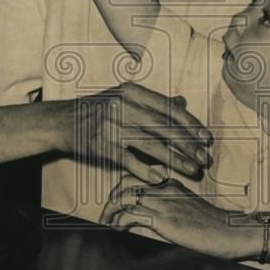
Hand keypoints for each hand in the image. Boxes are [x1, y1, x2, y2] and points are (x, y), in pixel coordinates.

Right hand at [59, 81, 211, 183]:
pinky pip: (131, 161)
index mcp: (133, 92)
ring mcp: (114, 127)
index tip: (205, 137)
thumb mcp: (125, 96)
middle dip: (188, 144)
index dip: (190, 123)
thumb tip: (182, 103)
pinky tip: (163, 178)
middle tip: (205, 157)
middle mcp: (124, 106)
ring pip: (152, 145)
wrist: (64, 121)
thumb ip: (153, 102)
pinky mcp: (104, 146)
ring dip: (176, 160)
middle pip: (164, 127)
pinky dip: (148, 170)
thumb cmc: (100, 108)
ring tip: (192, 170)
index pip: (169, 108)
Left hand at [100, 174, 257, 260]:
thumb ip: (167, 204)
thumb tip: (146, 214)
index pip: (136, 175)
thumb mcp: (187, 207)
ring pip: (127, 198)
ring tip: (107, 224)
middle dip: (111, 199)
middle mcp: (165, 189)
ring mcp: (165, 204)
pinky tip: (119, 230)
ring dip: (112, 212)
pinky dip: (121, 223)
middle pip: (127, 184)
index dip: (120, 188)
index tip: (113, 202)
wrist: (231, 232)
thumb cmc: (210, 224)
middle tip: (106, 214)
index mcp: (170, 183)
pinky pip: (135, 216)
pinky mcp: (166, 220)